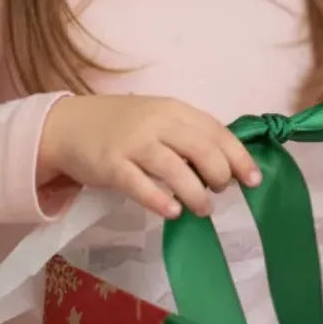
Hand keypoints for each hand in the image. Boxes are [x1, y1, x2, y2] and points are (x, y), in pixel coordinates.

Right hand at [37, 95, 260, 219]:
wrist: (68, 125)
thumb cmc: (122, 126)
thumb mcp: (159, 120)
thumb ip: (189, 137)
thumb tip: (228, 166)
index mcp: (175, 111)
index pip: (217, 133)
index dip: (239, 158)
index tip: (254, 181)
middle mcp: (157, 123)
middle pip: (202, 150)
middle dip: (220, 176)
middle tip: (219, 192)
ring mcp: (133, 143)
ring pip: (175, 169)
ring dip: (196, 194)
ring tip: (202, 210)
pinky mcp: (111, 165)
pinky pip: (140, 185)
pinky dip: (160, 200)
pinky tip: (173, 212)